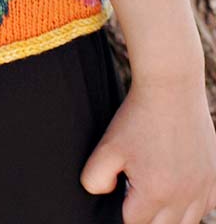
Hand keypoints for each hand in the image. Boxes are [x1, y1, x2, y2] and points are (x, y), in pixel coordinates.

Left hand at [79, 71, 215, 222]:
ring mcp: (203, 188)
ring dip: (171, 215)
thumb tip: (104, 195)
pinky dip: (193, 204)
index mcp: (156, 192)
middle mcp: (184, 196)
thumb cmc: (137, 116)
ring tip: (156, 189)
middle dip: (147, 215)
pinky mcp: (215, 177)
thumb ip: (94, 179)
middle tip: (139, 187)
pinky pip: (206, 206)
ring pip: (188, 222)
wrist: (171, 87)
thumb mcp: (106, 146)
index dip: (124, 209)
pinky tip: (179, 187)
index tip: (123, 189)